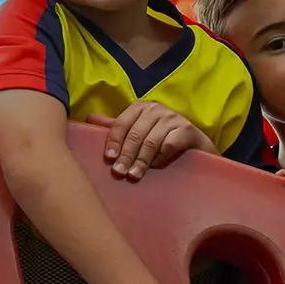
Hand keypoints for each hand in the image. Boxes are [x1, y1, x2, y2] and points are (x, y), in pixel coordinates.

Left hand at [89, 102, 215, 180]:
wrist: (195, 145)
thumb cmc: (161, 138)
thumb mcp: (140, 131)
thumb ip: (119, 128)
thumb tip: (89, 120)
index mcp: (140, 107)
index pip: (121, 124)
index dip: (113, 142)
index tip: (109, 158)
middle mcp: (155, 108)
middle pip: (134, 134)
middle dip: (125, 156)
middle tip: (119, 172)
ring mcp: (172, 117)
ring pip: (150, 142)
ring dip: (141, 161)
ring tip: (134, 176)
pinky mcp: (187, 129)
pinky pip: (168, 145)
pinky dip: (160, 158)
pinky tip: (156, 167)